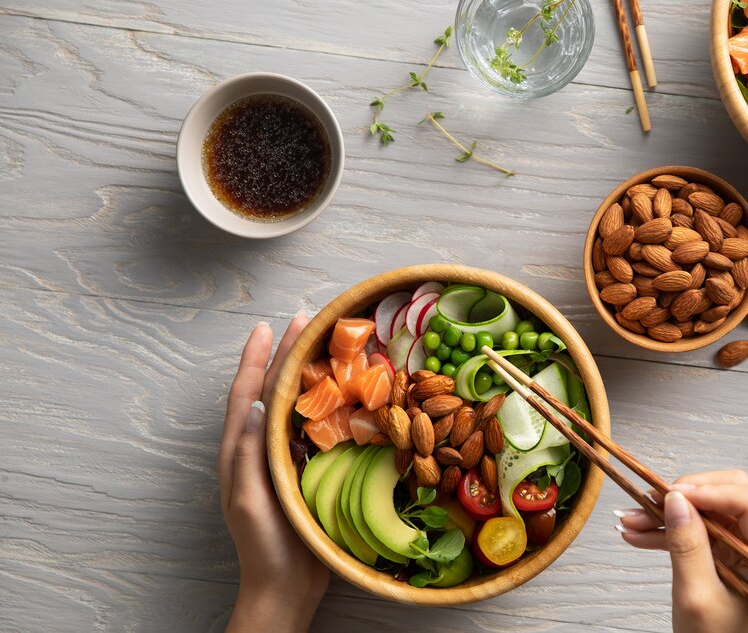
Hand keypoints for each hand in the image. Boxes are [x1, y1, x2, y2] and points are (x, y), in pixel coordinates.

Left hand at [219, 314, 328, 632]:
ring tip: (322, 348)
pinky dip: (325, 406)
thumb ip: (250, 452)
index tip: (268, 326)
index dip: (256, 360)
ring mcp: (283, 461)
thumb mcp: (250, 497)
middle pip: (271, 393)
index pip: (246, 395)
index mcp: (240, 453)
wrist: (286, 588)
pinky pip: (315, 430)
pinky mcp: (306, 473)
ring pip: (293, 408)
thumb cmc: (265, 546)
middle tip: (304, 323)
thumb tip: (256, 404)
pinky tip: (343, 396)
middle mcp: (260, 450)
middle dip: (284, 357)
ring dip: (305, 376)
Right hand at [616, 470, 747, 632]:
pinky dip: (672, 529)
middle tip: (648, 501)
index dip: (707, 489)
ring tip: (631, 521)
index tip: (670, 493)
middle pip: (728, 494)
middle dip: (684, 496)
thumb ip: (687, 545)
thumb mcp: (696, 596)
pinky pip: (701, 527)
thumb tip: (675, 499)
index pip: (747, 499)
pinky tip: (640, 534)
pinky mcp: (731, 551)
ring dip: (670, 513)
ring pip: (709, 509)